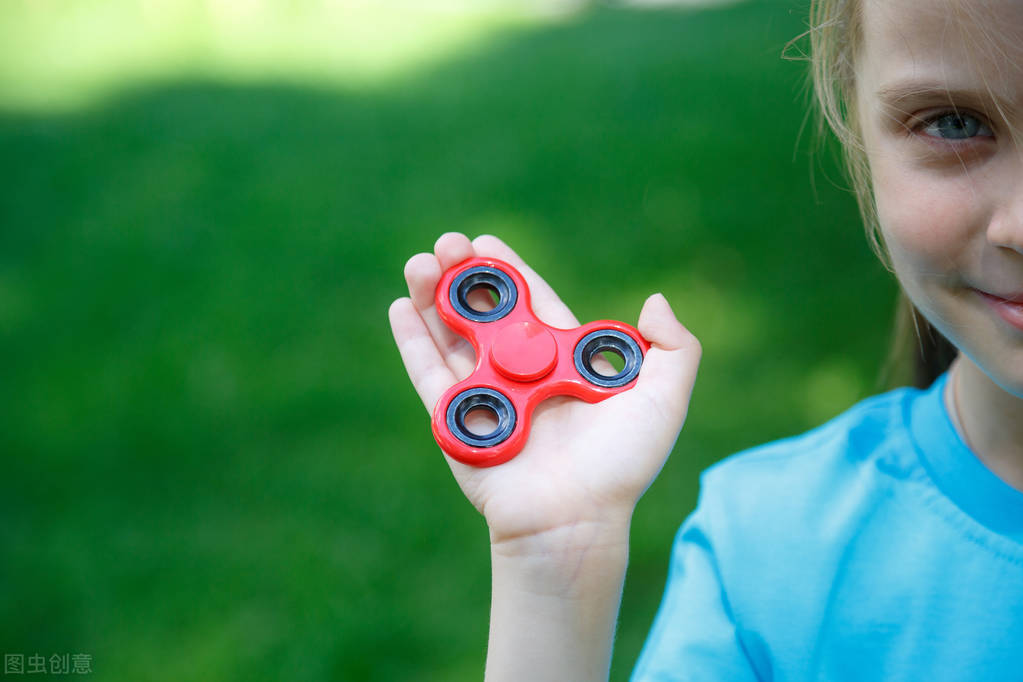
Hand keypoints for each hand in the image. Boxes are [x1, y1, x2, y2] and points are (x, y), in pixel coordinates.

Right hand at [389, 233, 700, 552]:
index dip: (508, 271)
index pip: (531, 303)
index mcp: (561, 361)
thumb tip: (655, 299)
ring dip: (432, 297)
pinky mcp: (454, 420)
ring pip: (450, 335)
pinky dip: (412, 341)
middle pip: (484, 312)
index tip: (485, 241)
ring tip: (420, 262)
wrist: (575, 519)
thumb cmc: (621, 464)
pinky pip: (427, 374)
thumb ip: (674, 347)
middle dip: (463, 275)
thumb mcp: (664, 400)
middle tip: (446, 243)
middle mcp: (520, 373)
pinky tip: (400, 306)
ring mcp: (485, 394)